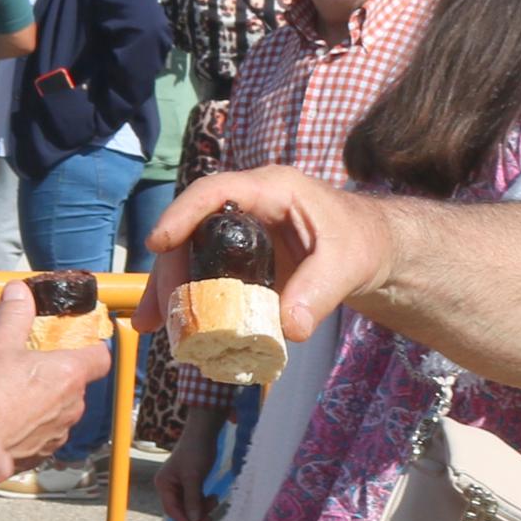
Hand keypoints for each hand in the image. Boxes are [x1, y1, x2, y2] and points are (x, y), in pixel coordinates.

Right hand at [0, 284, 102, 467]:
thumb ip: (15, 315)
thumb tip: (19, 291)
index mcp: (69, 374)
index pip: (101, 355)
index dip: (91, 345)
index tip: (76, 339)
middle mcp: (73, 405)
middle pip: (77, 381)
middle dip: (58, 373)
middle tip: (31, 364)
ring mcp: (60, 432)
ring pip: (61, 408)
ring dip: (46, 400)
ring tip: (15, 393)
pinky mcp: (45, 452)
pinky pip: (46, 431)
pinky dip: (34, 424)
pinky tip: (10, 417)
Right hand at [133, 167, 391, 346]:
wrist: (371, 249)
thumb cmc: (361, 242)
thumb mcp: (348, 264)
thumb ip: (321, 292)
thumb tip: (289, 329)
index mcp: (271, 190)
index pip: (217, 191)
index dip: (183, 213)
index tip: (159, 242)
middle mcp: (246, 207)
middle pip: (193, 230)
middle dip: (169, 269)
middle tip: (160, 310)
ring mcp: (239, 234)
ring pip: (190, 255)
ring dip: (169, 289)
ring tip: (150, 325)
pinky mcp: (239, 260)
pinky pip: (204, 275)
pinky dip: (188, 301)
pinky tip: (170, 328)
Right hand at [158, 412, 220, 520]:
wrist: (204, 433)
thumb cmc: (195, 453)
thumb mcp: (194, 477)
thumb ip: (192, 499)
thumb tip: (193, 519)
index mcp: (164, 484)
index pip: (172, 509)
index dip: (184, 520)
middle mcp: (168, 486)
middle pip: (181, 509)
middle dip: (196, 512)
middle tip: (212, 514)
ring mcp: (179, 484)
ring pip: (190, 505)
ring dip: (202, 506)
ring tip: (215, 499)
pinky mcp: (189, 482)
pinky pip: (195, 498)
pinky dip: (203, 500)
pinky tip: (213, 496)